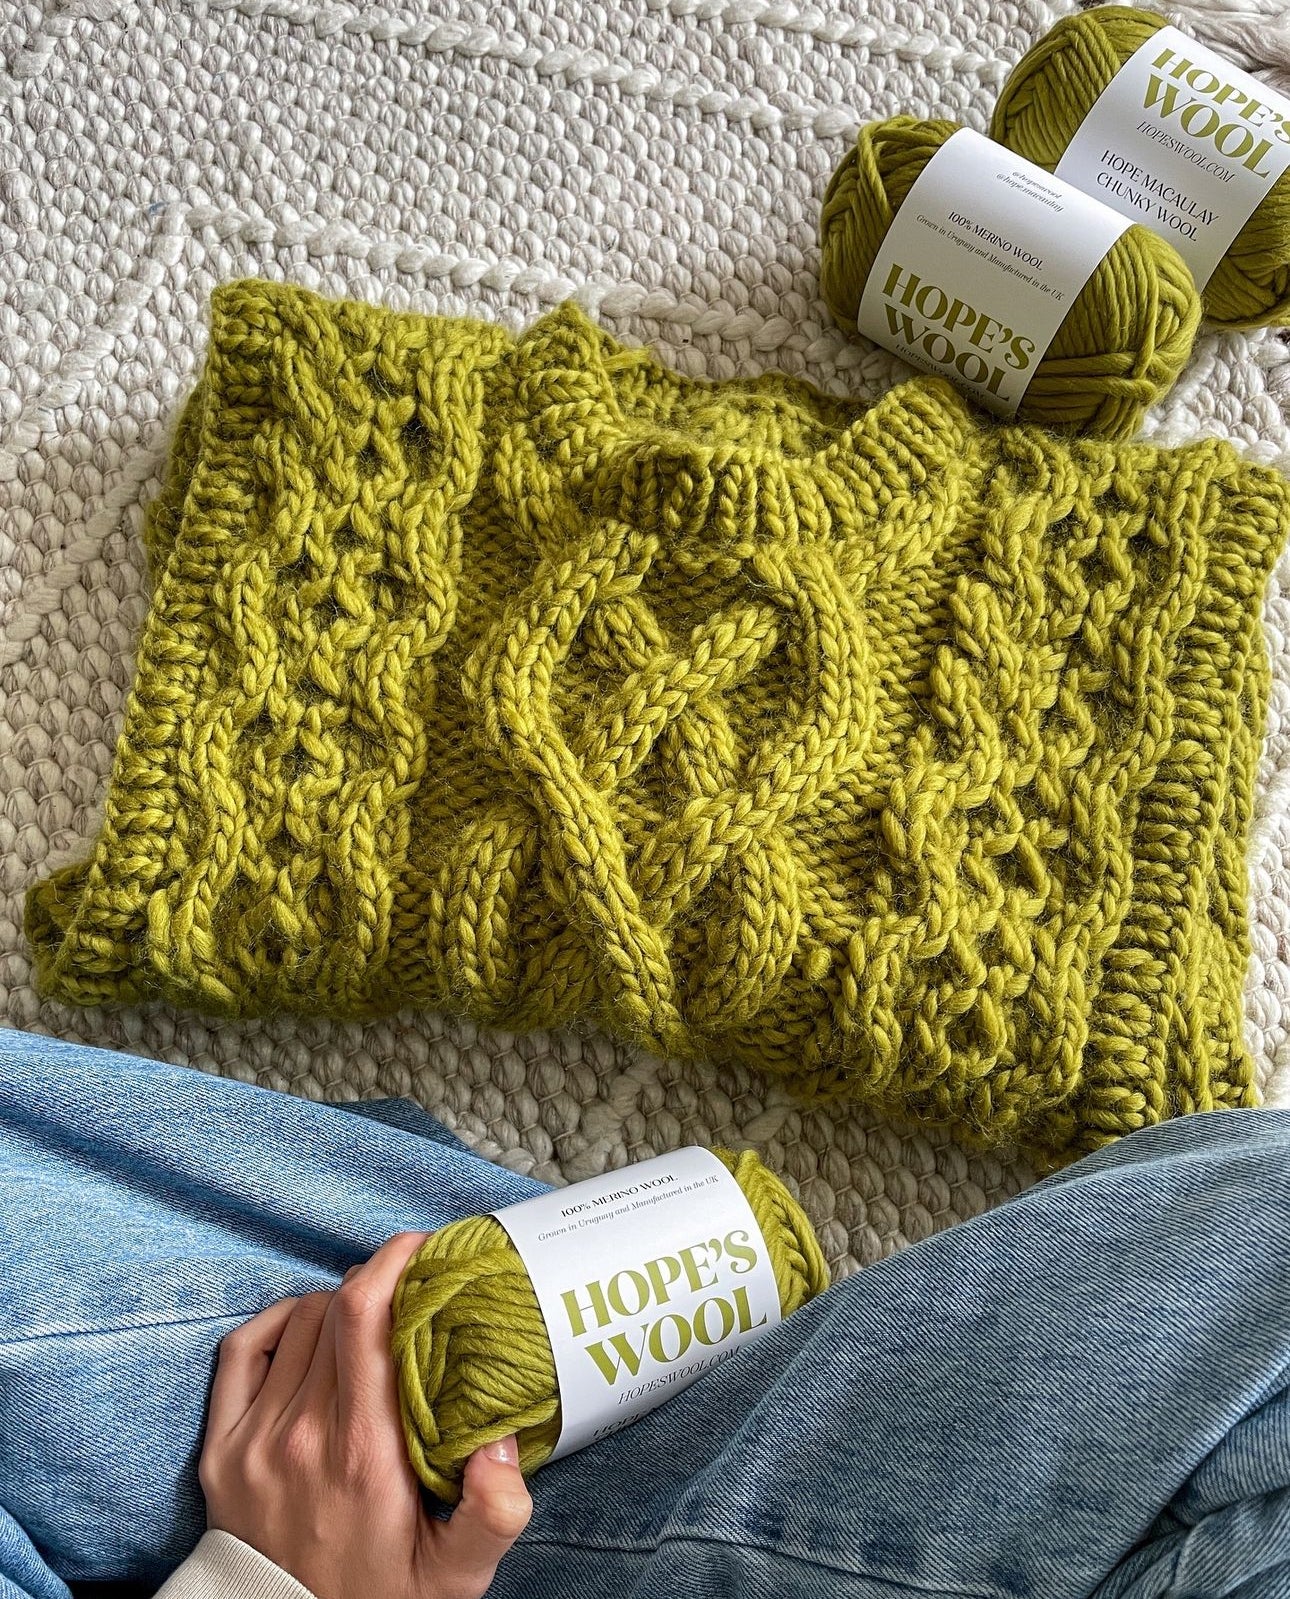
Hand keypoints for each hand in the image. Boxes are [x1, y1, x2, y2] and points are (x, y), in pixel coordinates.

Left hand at [199, 1232, 531, 1598]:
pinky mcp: (221, 1447)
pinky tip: (309, 1326)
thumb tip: (503, 1442)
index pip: (368, 1318)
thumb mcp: (453, 1576)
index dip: (394, 1264)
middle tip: (410, 1289)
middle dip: (378, 1282)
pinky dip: (278, 1321)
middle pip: (337, 1308)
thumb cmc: (379, 1597)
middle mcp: (304, 1433)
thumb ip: (492, 1513)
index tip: (424, 1251)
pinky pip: (242, 1348)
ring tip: (369, 1318)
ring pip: (299, 1320)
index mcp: (364, 1452)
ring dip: (338, 1304)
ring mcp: (255, 1437)